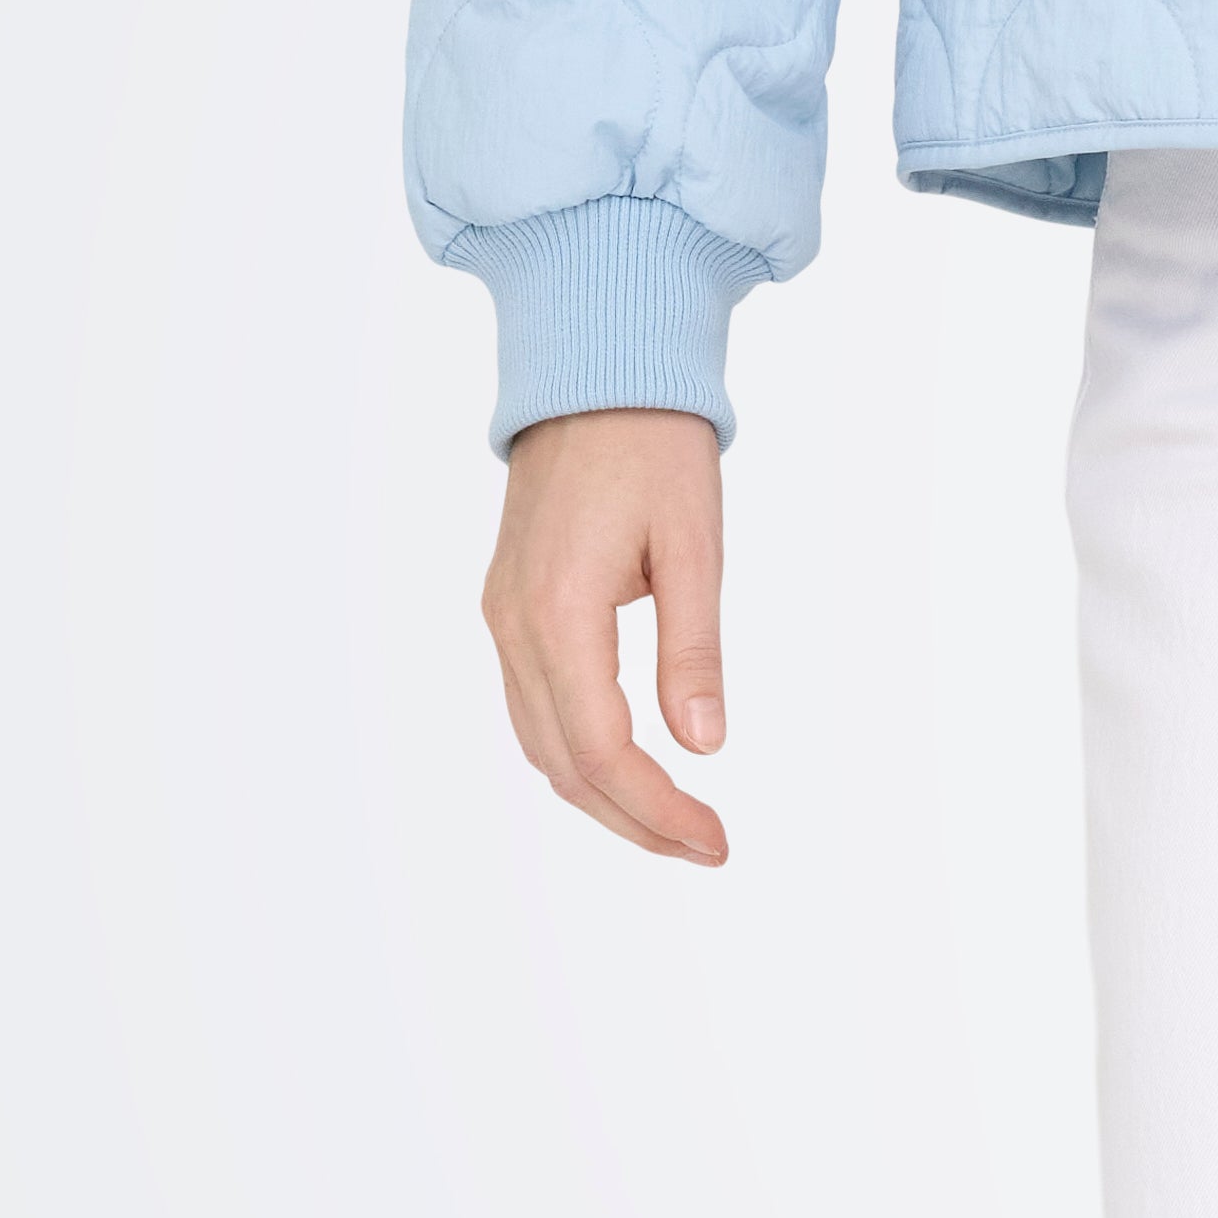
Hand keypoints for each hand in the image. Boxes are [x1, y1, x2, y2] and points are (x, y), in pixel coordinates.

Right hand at [483, 408, 729, 864]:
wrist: (591, 371)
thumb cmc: (652, 444)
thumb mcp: (694, 544)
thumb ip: (693, 648)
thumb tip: (705, 746)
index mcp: (560, 611)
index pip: (603, 749)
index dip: (659, 808)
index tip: (715, 839)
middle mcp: (514, 625)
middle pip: (564, 764)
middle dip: (635, 820)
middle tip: (707, 846)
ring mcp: (502, 617)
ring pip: (541, 744)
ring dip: (603, 795)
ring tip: (675, 822)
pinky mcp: (509, 606)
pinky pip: (532, 707)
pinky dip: (577, 753)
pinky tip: (627, 767)